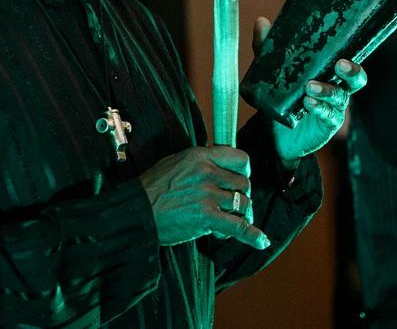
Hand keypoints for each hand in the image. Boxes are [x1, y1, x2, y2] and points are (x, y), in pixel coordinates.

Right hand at [138, 145, 269, 249]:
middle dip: (242, 196)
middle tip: (232, 205)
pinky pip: (238, 226)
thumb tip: (218, 166)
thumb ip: (200, 162)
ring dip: (240, 215)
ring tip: (228, 221)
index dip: (244, 171)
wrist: (136, 211)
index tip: (241, 179)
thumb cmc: (151, 188)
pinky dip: (251, 235)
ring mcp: (208, 195)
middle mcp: (207, 173)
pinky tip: (260, 240)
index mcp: (200, 156)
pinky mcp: (206, 217)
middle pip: (244, 184)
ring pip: (243, 204)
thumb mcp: (175, 162)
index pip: (240, 158)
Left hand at [252, 17, 367, 168]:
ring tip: (310, 87)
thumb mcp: (274, 72)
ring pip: (340, 96)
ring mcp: (334, 107)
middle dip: (353, 71)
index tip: (344, 47)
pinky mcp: (328, 124)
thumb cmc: (283, 97)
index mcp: (329, 72)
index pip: (349, 60)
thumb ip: (268, 49)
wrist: (275, 133)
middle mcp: (337, 88)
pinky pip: (329, 115)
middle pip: (357, 79)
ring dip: (327, 90)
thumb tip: (262, 22)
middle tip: (340, 64)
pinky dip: (320, 107)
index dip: (352, 54)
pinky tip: (308, 103)